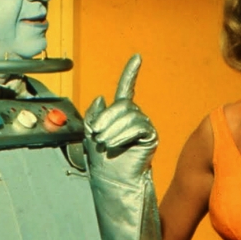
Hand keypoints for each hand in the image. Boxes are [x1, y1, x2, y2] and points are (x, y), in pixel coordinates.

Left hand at [84, 53, 156, 180]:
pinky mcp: (150, 136)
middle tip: (98, 136)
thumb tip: (102, 98)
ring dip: (113, 129)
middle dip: (107, 119)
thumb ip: (93, 115)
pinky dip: (123, 134)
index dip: (131, 73)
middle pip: (123, 104)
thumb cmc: (102, 161)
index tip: (137, 57)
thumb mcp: (90, 134)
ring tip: (105, 143)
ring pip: (129, 114)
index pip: (126, 89)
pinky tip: (116, 145)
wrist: (113, 181)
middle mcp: (134, 117)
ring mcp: (143, 126)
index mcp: (119, 115)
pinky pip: (138, 125)